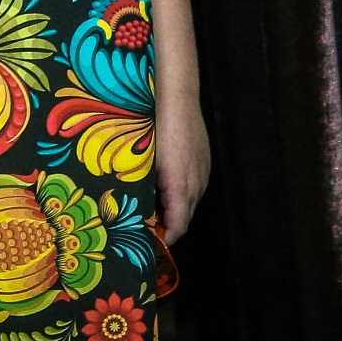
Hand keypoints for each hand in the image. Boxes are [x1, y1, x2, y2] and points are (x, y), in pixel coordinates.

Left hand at [156, 89, 210, 244]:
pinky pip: (195, 184)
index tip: (151, 243)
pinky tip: (166, 182)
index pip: (178, 227)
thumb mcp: (143, 161)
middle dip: (168, 225)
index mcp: (180, 188)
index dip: (165, 239)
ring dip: (175, 208)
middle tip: (147, 226)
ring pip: (191, 200)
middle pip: (185, 217)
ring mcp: (203, 171)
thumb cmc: (154, 128)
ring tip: (153, 204)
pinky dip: (182, 192)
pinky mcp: (205, 160)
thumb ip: (142, 189)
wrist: (177, 96)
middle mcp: (196, 183)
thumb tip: (136, 210)